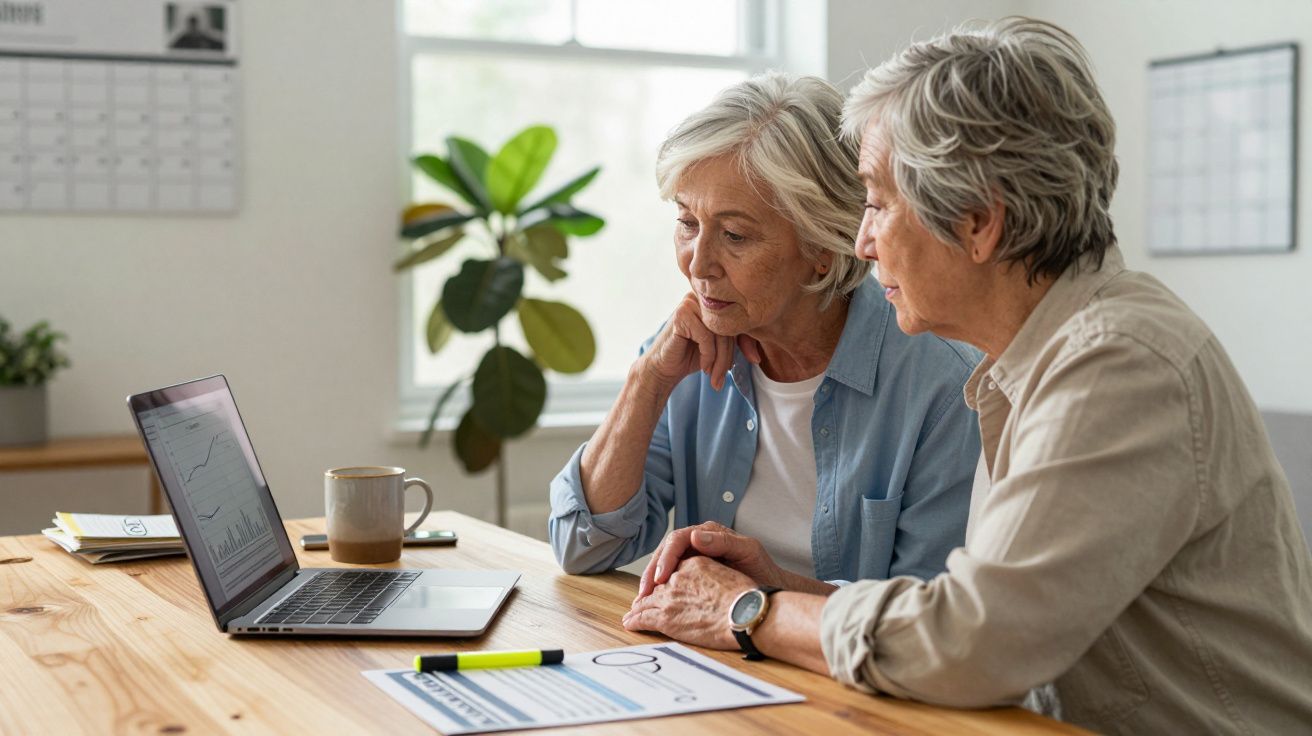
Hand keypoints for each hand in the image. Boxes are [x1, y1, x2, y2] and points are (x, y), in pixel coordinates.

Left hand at [622, 555, 752, 649]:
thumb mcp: (729, 575)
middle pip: (657, 584)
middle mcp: (678, 576)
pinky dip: (634, 621)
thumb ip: (713, 575)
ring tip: (632, 615)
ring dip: (638, 608)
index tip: (661, 587)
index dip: (665, 580)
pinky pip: (643, 617)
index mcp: (694, 564)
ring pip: (647, 600)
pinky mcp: (665, 616)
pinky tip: (630, 624)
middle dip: (648, 594)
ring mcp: (669, 596)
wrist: (744, 613)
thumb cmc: (746, 599)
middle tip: (640, 602)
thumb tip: (709, 586)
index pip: (673, 569)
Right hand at [636, 521, 786, 599]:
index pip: (678, 538)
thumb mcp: (748, 552)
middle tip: (644, 591)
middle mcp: (698, 541)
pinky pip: (672, 577)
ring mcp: (695, 557)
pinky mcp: (693, 573)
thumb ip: (723, 542)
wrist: (769, 591)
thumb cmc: (763, 570)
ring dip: (652, 580)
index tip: (660, 577)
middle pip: (666, 550)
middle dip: (652, 570)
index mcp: (710, 532)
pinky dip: (661, 589)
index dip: (666, 557)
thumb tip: (694, 536)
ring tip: (643, 599)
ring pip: (665, 564)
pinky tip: (654, 602)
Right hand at [639, 293, 761, 392]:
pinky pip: (706, 337)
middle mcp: (702, 297)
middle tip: (724, 378)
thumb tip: (758, 356)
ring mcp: (690, 302)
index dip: (748, 341)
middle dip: (730, 356)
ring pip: (719, 333)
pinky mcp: (682, 314)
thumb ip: (735, 342)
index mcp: (713, 301)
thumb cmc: (691, 357)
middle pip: (729, 327)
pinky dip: (708, 356)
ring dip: (720, 360)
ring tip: (715, 377)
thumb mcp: (719, 348)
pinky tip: (703, 367)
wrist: (663, 369)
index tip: (755, 360)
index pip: (739, 319)